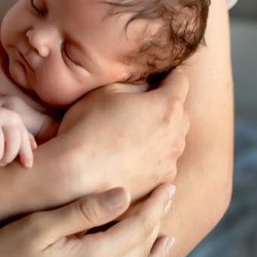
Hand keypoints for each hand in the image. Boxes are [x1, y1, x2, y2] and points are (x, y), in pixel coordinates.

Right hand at [0, 102, 36, 166]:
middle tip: (2, 164)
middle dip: (8, 157)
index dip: (27, 154)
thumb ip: (24, 138)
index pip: (23, 139)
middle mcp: (3, 117)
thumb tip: (35, 148)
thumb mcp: (12, 129)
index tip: (27, 166)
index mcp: (15, 120)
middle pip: (12, 142)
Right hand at [0, 184, 175, 256]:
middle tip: (168, 200)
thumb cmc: (0, 254)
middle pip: (141, 252)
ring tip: (167, 239)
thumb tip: (124, 195)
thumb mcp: (40, 224)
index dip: (155, 206)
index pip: (137, 228)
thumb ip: (84, 211)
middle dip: (157, 223)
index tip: (166, 187)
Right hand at [52, 71, 189, 199]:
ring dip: (161, 133)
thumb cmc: (87, 127)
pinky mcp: (160, 182)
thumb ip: (137, 84)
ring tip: (133, 134)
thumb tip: (149, 86)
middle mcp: (176, 135)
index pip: (181, 80)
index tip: (161, 77)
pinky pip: (164, 162)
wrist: (76, 174)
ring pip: (174, 139)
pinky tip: (131, 156)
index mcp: (167, 106)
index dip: (170, 75)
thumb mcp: (108, 91)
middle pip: (181, 112)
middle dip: (166, 106)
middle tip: (143, 106)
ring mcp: (170, 161)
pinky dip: (154, 157)